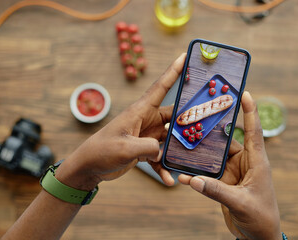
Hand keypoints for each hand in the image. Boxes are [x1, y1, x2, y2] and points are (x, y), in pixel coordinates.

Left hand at [55, 53, 185, 189]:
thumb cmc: (102, 151)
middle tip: (209, 119)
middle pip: (174, 115)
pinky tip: (170, 180)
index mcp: (140, 111)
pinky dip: (165, 167)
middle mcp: (146, 120)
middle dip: (190, 117)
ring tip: (193, 157)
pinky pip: (160, 156)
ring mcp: (147, 135)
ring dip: (180, 148)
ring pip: (171, 137)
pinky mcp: (145, 149)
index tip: (186, 56)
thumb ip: (148, 147)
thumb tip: (163, 151)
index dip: (174, 71)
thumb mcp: (125, 148)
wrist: (88, 167)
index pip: (161, 87)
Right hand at [179, 92, 281, 239]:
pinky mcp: (223, 183)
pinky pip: (207, 174)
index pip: (253, 132)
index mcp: (256, 162)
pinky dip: (195, 175)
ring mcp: (232, 172)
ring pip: (212, 158)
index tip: (244, 93)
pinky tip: (182, 175)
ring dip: (198, 156)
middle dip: (209, 133)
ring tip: (181, 147)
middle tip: (194, 120)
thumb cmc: (260, 218)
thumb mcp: (240, 203)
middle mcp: (243, 163)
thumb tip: (191, 180)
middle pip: (224, 142)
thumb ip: (216, 190)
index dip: (250, 112)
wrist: (257, 237)